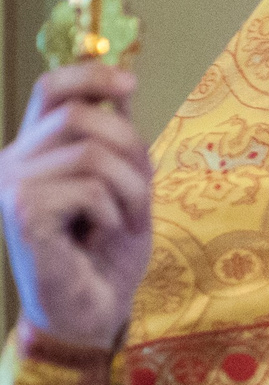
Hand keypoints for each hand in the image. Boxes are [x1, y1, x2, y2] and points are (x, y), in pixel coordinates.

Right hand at [0, 63, 153, 350]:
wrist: (92, 310)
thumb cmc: (106, 254)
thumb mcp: (125, 186)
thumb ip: (118, 141)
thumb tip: (123, 86)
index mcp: (36, 150)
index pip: (52, 88)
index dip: (92, 74)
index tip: (130, 84)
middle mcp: (14, 161)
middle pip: (79, 114)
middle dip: (128, 149)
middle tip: (139, 193)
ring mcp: (12, 185)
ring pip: (92, 153)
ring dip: (129, 189)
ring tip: (123, 220)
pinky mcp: (21, 211)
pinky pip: (89, 188)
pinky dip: (114, 213)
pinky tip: (101, 235)